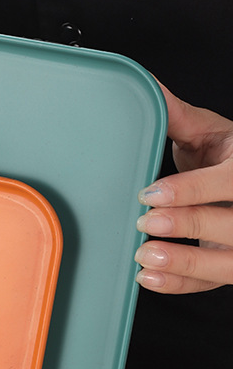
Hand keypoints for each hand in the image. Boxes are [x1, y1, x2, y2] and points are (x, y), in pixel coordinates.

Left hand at [134, 83, 232, 293]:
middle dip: (189, 225)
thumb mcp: (209, 131)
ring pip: (227, 263)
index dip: (192, 190)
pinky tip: (147, 278)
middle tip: (147, 223)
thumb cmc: (225, 156)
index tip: (151, 193)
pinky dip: (178, 284)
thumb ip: (177, 116)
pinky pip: (210, 284)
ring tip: (145, 256)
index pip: (232, 182)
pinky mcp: (230, 265)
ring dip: (185, 264)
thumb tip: (145, 84)